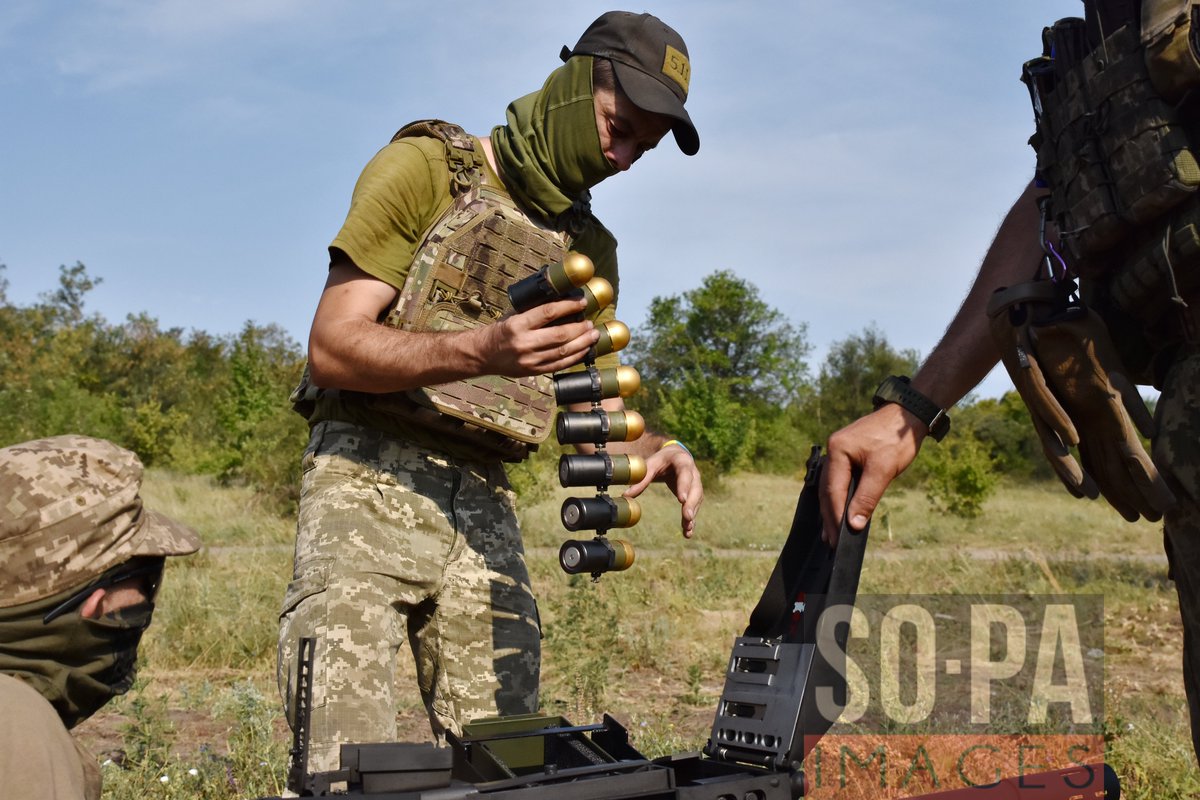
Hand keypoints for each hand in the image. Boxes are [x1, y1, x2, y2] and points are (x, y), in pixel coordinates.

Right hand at [474, 297, 599, 376]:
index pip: (548, 312)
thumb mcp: (514, 315)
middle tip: (590, 322)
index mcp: (517, 324)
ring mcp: (529, 359)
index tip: (582, 302)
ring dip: (582, 343)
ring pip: (562, 352)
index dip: (568, 306)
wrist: (482, 354)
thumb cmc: (501, 331)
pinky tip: (584, 349)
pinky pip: (559, 365)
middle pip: (559, 335)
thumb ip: (535, 310)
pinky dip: (575, 357)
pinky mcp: (533, 371)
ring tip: (593, 335)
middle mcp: (523, 343)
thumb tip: (562, 299)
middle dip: (580, 328)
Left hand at [623, 443, 702, 537]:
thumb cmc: (661, 460)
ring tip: (687, 528)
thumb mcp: (650, 466)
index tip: (682, 500)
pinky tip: (688, 532)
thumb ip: (641, 480)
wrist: (675, 456)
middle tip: (687, 517)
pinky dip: (691, 520)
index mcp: (682, 461)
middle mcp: (693, 472)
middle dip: (691, 504)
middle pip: (695, 489)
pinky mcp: (694, 494)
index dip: (684, 486)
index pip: (685, 474)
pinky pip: (694, 507)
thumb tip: (625, 496)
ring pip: (697, 500)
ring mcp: (696, 484)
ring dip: (692, 514)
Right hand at [820, 404, 923, 546]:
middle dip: (830, 516)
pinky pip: (839, 480)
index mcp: (838, 450)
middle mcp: (834, 450)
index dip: (836, 515)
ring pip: (831, 487)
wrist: (908, 415)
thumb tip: (853, 523)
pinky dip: (839, 498)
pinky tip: (840, 511)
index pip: (833, 490)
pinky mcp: (848, 455)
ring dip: (832, 509)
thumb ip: (867, 497)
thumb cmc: (897, 439)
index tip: (838, 537)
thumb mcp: (884, 470)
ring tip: (832, 532)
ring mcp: (839, 452)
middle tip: (832, 541)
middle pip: (828, 490)